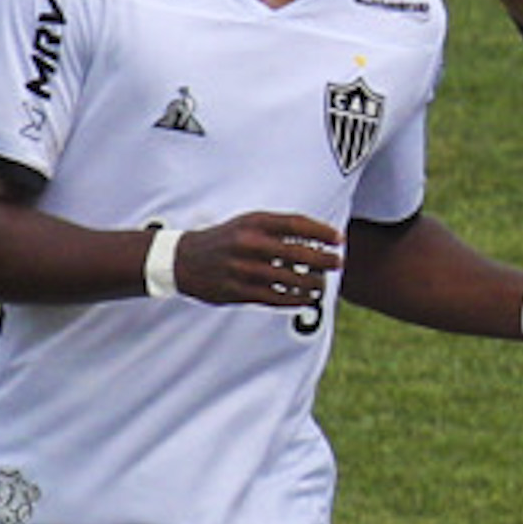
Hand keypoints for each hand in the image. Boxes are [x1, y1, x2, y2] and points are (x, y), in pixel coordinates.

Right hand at [173, 213, 343, 306]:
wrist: (183, 260)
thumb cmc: (227, 239)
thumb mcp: (248, 223)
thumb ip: (279, 228)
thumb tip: (320, 237)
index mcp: (253, 223)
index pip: (296, 224)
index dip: (321, 232)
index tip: (339, 239)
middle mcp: (249, 245)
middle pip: (298, 253)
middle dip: (324, 259)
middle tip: (339, 262)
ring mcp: (243, 269)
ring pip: (290, 279)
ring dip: (313, 283)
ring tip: (322, 283)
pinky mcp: (239, 292)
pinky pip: (277, 298)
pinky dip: (297, 300)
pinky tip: (308, 299)